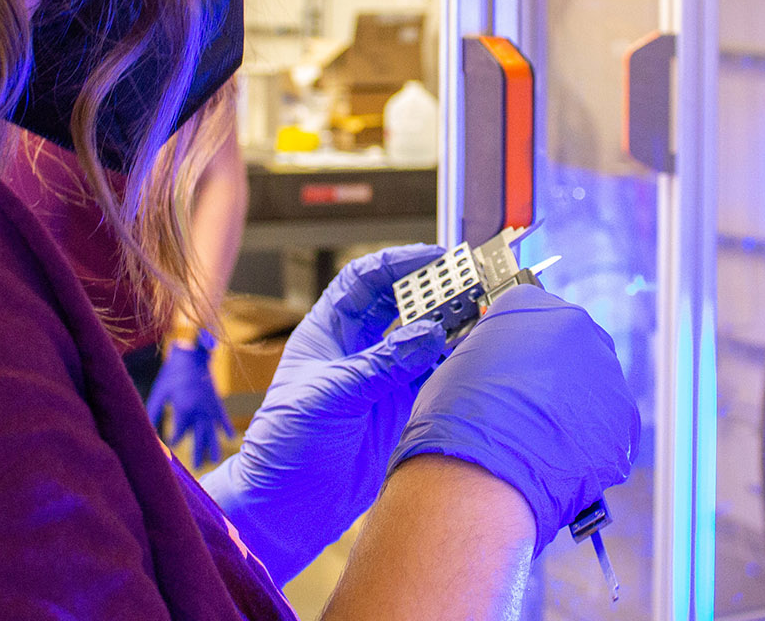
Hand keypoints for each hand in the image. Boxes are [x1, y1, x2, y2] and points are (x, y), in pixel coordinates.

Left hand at [146, 335, 233, 468]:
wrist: (193, 355)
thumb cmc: (171, 373)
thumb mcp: (160, 392)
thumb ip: (153, 411)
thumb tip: (147, 430)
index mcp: (184, 408)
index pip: (180, 432)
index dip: (175, 440)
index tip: (169, 445)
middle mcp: (200, 410)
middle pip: (200, 437)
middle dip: (198, 452)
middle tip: (197, 467)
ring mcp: (210, 406)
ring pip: (213, 431)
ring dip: (214, 446)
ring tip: (214, 461)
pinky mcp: (216, 401)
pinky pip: (223, 417)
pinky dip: (226, 427)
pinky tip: (230, 438)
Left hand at [201, 243, 448, 583]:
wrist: (285, 507)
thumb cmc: (285, 445)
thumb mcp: (332, 395)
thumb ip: (382, 364)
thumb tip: (429, 332)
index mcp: (327, 332)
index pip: (365, 281)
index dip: (399, 263)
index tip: (436, 257)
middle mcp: (355, 349)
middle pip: (400, 304)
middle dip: (433, 291)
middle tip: (469, 284)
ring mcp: (379, 379)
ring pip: (421, 340)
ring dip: (448, 328)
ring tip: (479, 317)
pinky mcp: (397, 410)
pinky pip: (431, 377)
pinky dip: (452, 366)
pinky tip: (472, 360)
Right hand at [387, 283, 639, 552]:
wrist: (483, 472)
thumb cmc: (457, 420)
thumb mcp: (461, 366)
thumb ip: (492, 358)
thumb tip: (498, 373)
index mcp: (531, 305)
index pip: (534, 316)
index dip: (524, 349)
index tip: (519, 370)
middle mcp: (576, 327)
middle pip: (574, 347)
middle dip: (558, 377)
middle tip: (533, 409)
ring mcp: (606, 372)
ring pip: (594, 390)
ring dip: (576, 412)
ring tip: (544, 443)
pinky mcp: (625, 417)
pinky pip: (610, 429)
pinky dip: (590, 446)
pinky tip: (562, 460)